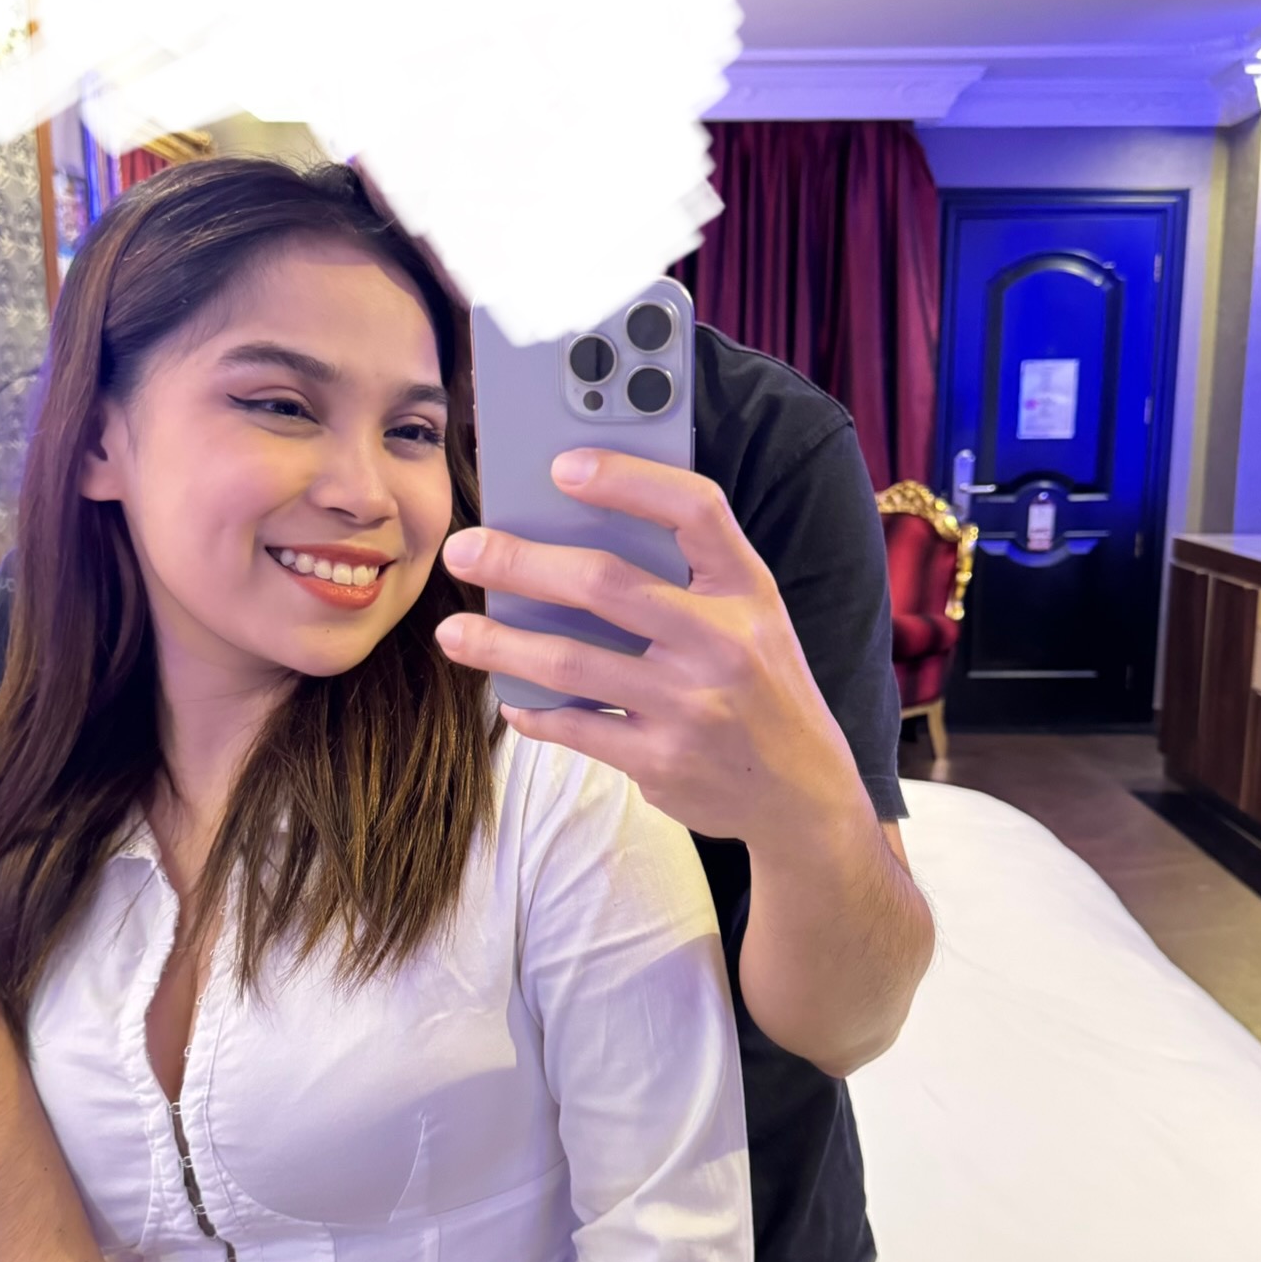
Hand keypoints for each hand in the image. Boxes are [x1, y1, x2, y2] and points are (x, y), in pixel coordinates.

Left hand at [434, 449, 862, 847]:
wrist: (806, 795)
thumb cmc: (760, 686)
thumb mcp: (752, 617)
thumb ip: (688, 576)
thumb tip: (573, 532)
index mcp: (748, 589)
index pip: (694, 510)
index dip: (628, 480)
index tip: (563, 466)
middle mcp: (723, 641)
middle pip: (606, 583)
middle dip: (521, 562)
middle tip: (464, 551)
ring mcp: (692, 706)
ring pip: (572, 662)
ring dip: (499, 643)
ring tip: (454, 632)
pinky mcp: (664, 762)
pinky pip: (577, 727)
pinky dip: (534, 710)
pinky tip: (510, 696)